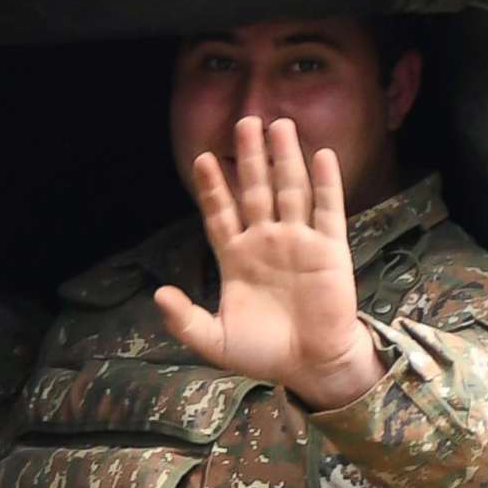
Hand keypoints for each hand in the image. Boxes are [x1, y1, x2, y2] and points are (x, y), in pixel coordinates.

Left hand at [156, 116, 384, 411]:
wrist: (309, 366)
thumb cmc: (262, 352)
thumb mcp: (214, 340)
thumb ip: (185, 319)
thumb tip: (158, 294)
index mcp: (236, 257)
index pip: (221, 213)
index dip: (213, 187)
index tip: (202, 158)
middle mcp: (266, 241)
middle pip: (255, 190)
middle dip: (250, 157)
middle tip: (244, 120)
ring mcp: (299, 242)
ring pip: (290, 190)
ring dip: (284, 158)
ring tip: (278, 125)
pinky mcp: (330, 249)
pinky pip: (328, 210)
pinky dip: (325, 183)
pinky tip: (320, 154)